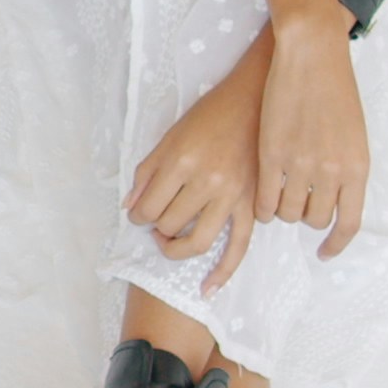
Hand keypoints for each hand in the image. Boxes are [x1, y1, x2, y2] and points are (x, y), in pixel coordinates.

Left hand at [127, 38, 264, 293]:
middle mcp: (206, 182)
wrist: (257, 99)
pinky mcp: (253, 205)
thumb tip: (130, 208)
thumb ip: (148, 171)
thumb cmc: (210, 115)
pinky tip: (208, 288)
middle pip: (169, 225)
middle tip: (155, 221)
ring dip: (176, 249)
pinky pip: (238, 248)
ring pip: (197, 242)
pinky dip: (222, 272)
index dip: (138, 217)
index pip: (148, 208)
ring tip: (169, 240)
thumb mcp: (171, 135)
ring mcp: (233, 196)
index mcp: (181, 162)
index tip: (140, 214)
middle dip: (156, 228)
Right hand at [254, 13, 370, 254]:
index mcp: (356, 168)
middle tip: (296, 204)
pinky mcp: (270, 155)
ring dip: (282, 210)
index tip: (325, 252)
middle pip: (315, 218)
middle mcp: (331, 172)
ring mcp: (299, 164)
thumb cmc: (336, 91)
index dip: (336, 243)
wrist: (312, 56)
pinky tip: (259, 202)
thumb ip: (345, 168)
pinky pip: (264, 198)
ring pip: (288, 212)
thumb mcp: (353, 136)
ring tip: (277, 197)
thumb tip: (334, 198)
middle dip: (305, 217)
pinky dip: (262, 206)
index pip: (349, 223)